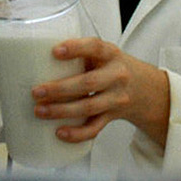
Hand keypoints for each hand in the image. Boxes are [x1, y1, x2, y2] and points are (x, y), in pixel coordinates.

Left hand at [31, 37, 170, 146]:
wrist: (146, 88)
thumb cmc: (112, 67)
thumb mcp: (103, 54)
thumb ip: (79, 54)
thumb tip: (35, 57)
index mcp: (110, 54)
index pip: (95, 47)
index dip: (75, 48)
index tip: (55, 51)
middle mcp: (116, 75)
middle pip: (88, 83)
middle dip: (59, 89)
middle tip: (36, 92)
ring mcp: (116, 98)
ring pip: (89, 107)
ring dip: (61, 111)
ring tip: (39, 111)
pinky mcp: (113, 116)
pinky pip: (95, 128)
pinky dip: (77, 133)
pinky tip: (59, 132)